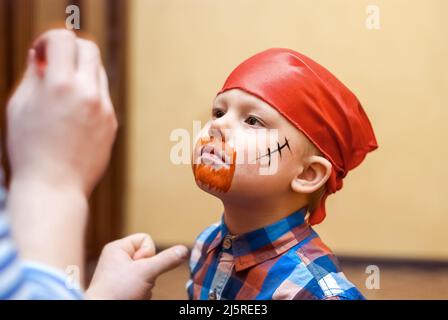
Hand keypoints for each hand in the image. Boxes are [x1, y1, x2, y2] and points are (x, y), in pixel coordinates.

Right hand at [6, 29, 116, 272]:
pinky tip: (74, 117)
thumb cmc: (29, 149)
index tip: (42, 55)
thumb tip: (44, 55)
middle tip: (55, 67)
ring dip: (81, 74)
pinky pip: (102, 97)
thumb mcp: (20, 106)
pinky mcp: (112, 123)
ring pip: (98, 73)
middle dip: (70, 51)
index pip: (64, 38)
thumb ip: (35, 75)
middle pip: (89, 50)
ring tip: (63, 95)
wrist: (54, 187)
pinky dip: (89, 96)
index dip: (49, 40)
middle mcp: (88, 93)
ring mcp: (104, 109)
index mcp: (60, 85)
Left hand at [86, 234, 188, 299]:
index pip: (145, 238)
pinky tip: (133, 297)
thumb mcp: (146, 272)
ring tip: (133, 292)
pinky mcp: (124, 288)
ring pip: (148, 273)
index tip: (139, 266)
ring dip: (146, 284)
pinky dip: (142, 293)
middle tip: (135, 281)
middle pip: (149, 257)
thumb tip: (185, 250)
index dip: (148, 253)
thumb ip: (166, 260)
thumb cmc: (116, 291)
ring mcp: (121, 274)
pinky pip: (143, 285)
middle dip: (148, 272)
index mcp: (118, 248)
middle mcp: (118, 259)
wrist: (102, 313)